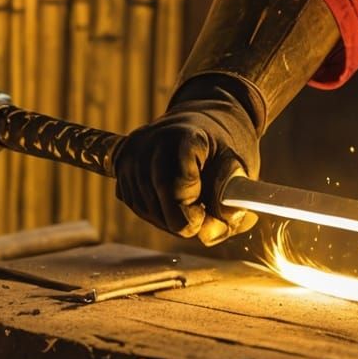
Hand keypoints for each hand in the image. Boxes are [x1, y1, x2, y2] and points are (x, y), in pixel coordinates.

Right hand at [114, 80, 260, 243]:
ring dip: (167, 220)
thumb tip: (209, 235)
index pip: (180, 182)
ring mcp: (134, 152)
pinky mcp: (122, 164)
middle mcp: (153, 141)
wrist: (199, 123)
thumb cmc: (218, 148)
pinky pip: (134, 202)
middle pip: (160, 193)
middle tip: (196, 226)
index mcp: (185, 135)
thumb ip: (229, 205)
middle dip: (179, 220)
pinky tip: (171, 208)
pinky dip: (153, 214)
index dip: (192, 209)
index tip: (203, 217)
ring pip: (144, 203)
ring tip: (188, 216)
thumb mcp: (235, 169)